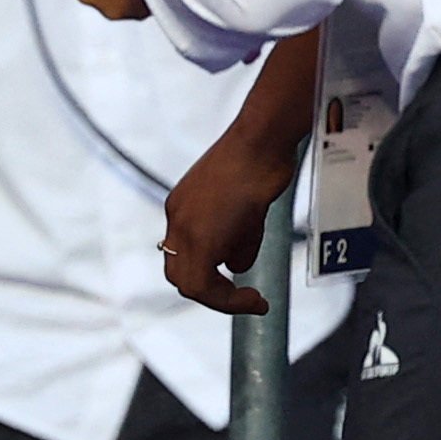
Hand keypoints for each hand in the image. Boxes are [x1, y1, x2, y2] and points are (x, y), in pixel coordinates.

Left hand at [162, 121, 296, 315]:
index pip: (183, 256)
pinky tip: (254, 298)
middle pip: (179, 275)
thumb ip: (237, 240)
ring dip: (222, 300)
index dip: (206, 276)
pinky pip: (205, 284)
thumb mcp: (247, 208)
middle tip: (241, 299)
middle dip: (211, 294)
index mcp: (183, 207)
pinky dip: (229, 299)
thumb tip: (234, 266)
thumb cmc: (263, 160)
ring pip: (190, 284)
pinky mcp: (201, 235)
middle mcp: (177, 218)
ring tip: (252, 301)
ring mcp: (185, 227)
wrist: (263, 138)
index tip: (233, 284)